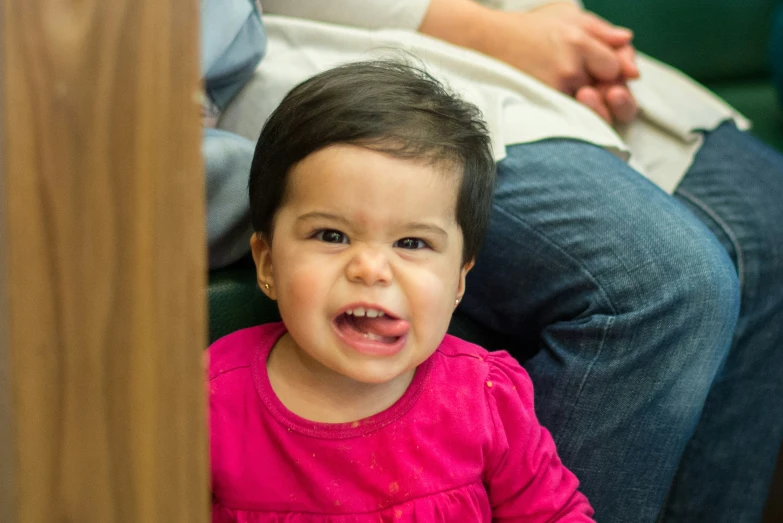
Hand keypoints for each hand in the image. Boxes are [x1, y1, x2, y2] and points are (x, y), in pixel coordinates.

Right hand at [419, 0, 639, 122]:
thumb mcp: (567, 15)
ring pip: (589, 107)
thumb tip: (628, 42)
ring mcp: (555, 87)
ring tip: (576, 95)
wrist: (486, 42)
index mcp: (580, 40)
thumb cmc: (528, 28)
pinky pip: (569, 116)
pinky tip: (562, 103)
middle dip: (605, 92)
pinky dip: (571, 112)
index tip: (604, 74)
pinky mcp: (541, 102)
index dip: (614, 72)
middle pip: (606, 91)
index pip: (616, 67)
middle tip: (594, 89)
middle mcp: (570, 65)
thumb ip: (601, 29)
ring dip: (589, 105)